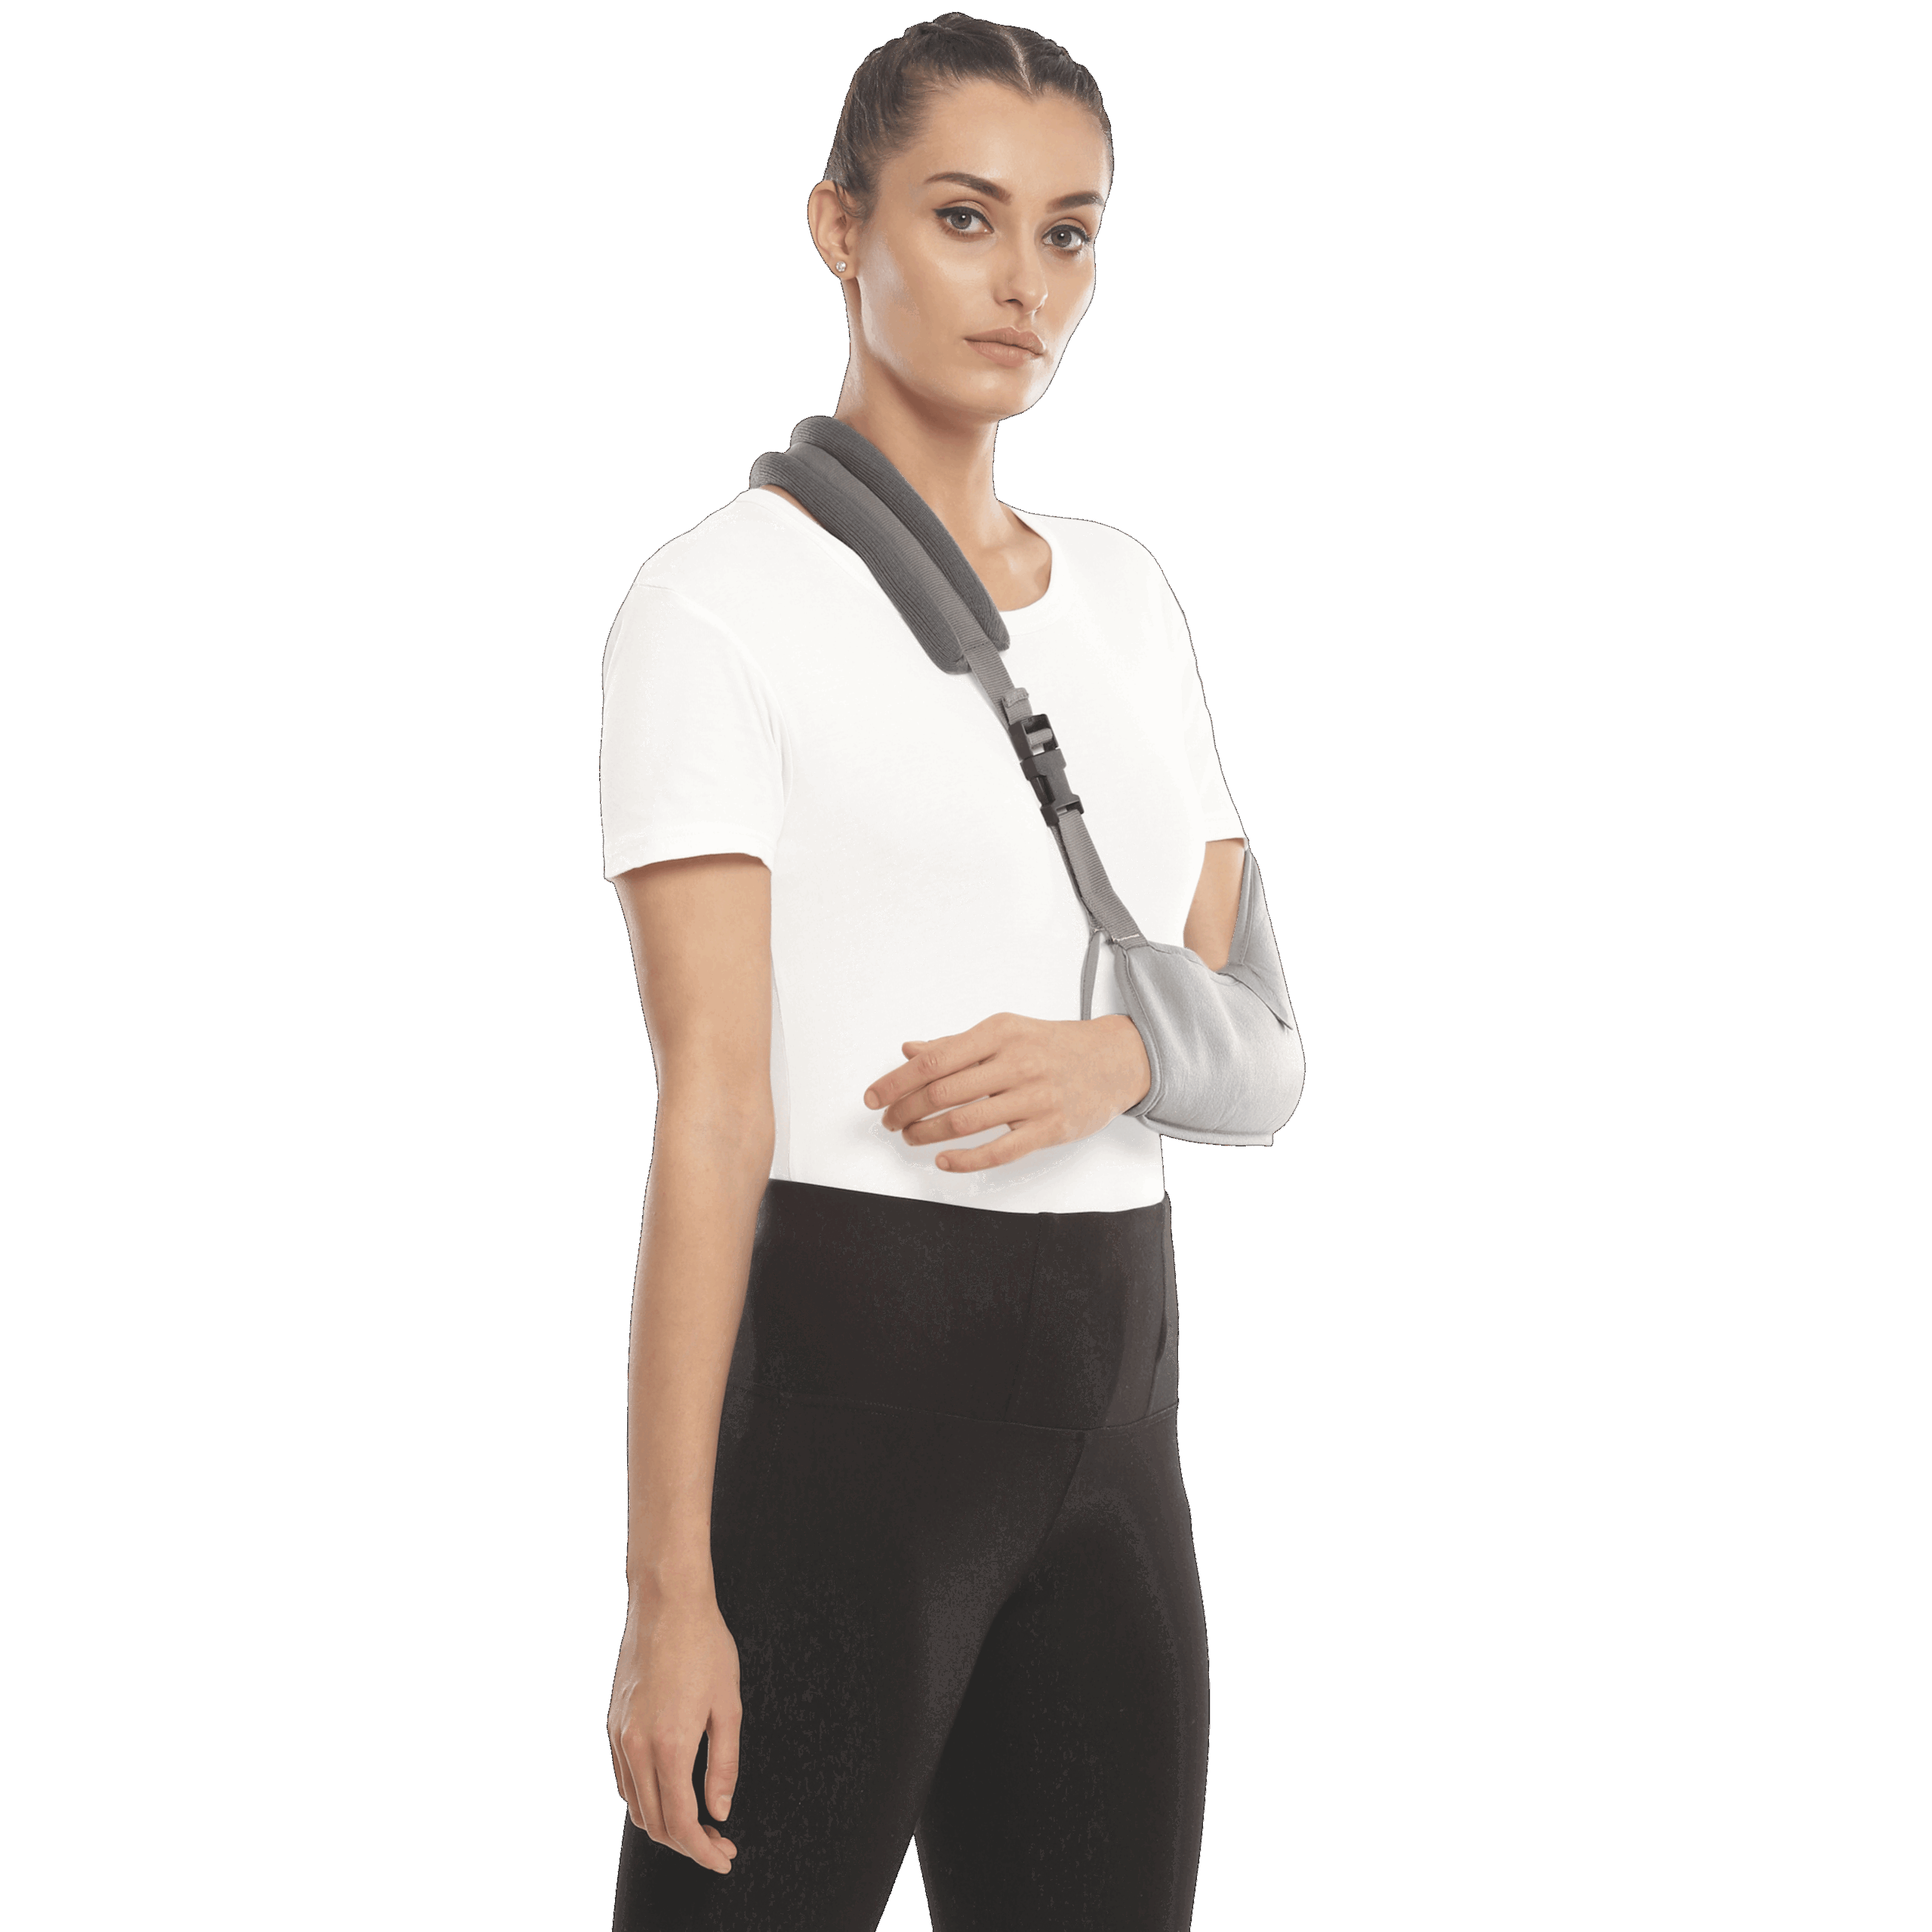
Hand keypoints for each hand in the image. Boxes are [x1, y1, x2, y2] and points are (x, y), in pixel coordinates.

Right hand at [608, 1587, 740, 1872]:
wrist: (667, 1601)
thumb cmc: (704, 1644)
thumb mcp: (728, 1705)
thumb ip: (724, 1764)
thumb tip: (720, 1810)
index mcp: (670, 1745)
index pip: (681, 1823)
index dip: (703, 1851)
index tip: (723, 1857)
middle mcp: (637, 1746)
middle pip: (655, 1823)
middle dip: (688, 1844)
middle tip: (718, 1843)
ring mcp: (619, 1735)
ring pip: (635, 1806)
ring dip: (665, 1825)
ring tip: (698, 1823)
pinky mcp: (613, 1724)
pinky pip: (623, 1780)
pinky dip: (644, 1799)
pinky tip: (669, 1793)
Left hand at [862, 1011, 1151, 1172]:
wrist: (1114, 1060)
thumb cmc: (1053, 1045)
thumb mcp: (1005, 1032)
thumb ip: (957, 1044)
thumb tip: (910, 1050)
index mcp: (999, 1033)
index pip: (934, 1060)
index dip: (896, 1081)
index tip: (874, 1097)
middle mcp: (1016, 1062)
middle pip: (943, 1092)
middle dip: (905, 1111)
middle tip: (890, 1121)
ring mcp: (1034, 1097)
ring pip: (965, 1122)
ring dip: (927, 1134)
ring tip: (911, 1137)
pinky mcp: (1050, 1128)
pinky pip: (999, 1150)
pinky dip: (964, 1160)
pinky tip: (944, 1160)